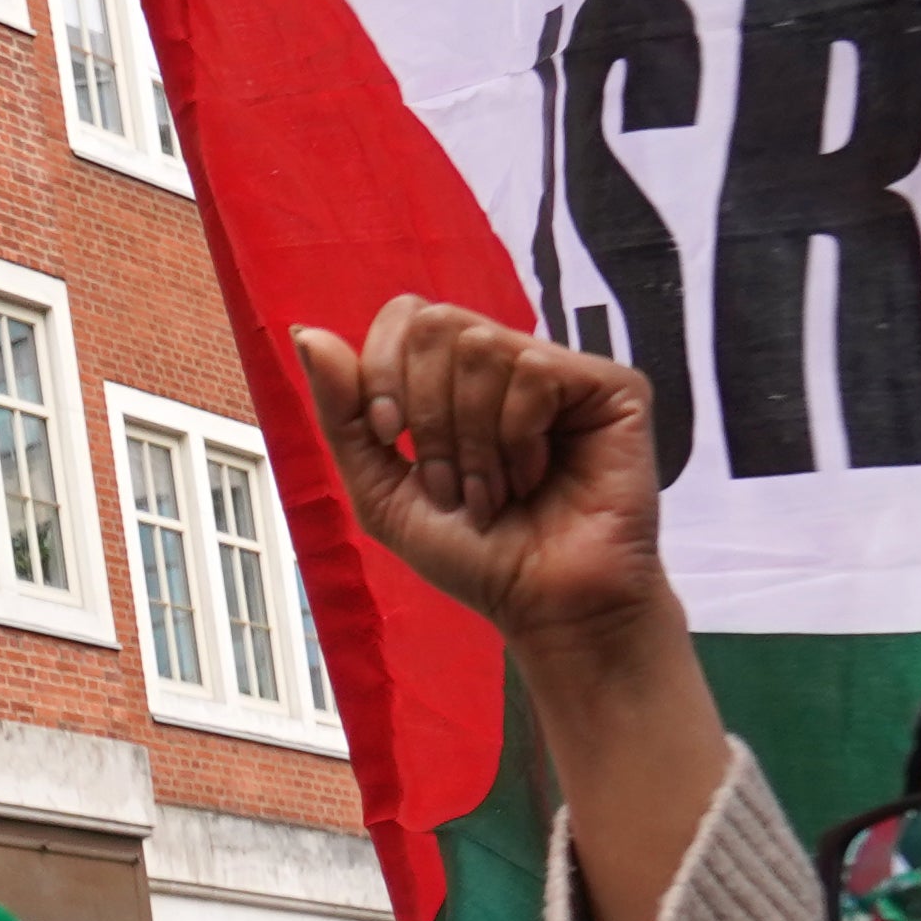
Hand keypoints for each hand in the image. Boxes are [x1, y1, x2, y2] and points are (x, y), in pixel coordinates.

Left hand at [291, 298, 673, 653]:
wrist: (542, 604)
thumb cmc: (473, 555)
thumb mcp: (380, 489)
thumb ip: (343, 415)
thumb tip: (308, 333)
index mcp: (459, 380)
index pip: (407, 315)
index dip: (383, 371)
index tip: (390, 438)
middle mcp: (511, 363)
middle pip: (436, 325)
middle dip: (426, 417)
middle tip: (451, 485)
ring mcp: (563, 371)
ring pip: (481, 348)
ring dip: (470, 440)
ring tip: (493, 492)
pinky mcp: (612, 386)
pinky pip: (533, 371)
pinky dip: (517, 437)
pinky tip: (536, 477)